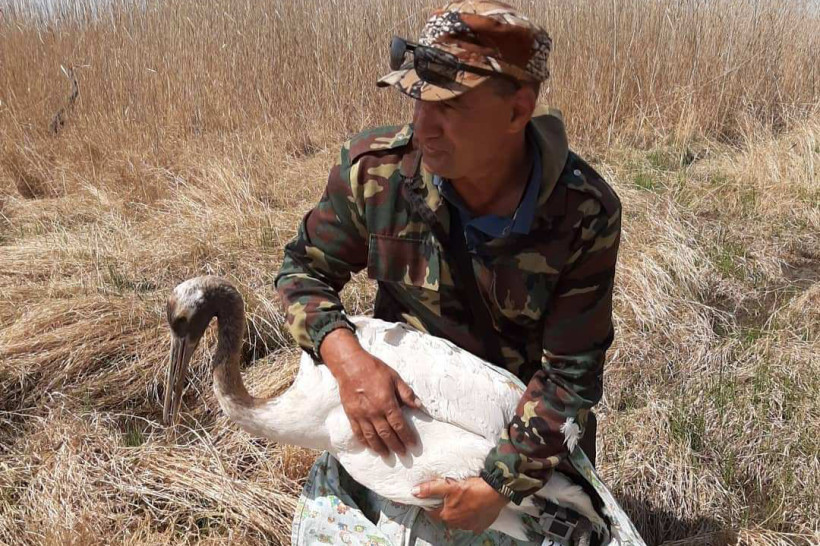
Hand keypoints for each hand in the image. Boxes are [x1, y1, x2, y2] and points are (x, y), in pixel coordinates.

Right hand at [320, 328, 419, 455]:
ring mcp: (361, 415)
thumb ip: (406, 393)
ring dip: (380, 448)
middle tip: (403, 455)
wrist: (350, 365)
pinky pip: (358, 432)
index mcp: (387, 403)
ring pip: (372, 437)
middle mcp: (374, 412)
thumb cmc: (374, 369)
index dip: (407, 437)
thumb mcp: (394, 377)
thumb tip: (419, 405)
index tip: (413, 446)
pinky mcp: (351, 414)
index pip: (399, 425)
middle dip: (396, 446)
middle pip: (387, 434)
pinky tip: (370, 447)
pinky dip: (365, 442)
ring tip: (387, 456)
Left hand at [412, 477, 509, 532]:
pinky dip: (470, 517)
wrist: (496, 492)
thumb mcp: (449, 485)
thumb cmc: (473, 488)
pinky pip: (471, 523)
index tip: (433, 498)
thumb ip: (431, 489)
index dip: (431, 505)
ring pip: (458, 520)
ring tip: (463, 500)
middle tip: (450, 496)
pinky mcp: (480, 526)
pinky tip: (473, 508)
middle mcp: (457, 524)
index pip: (432, 513)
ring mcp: (469, 526)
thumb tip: (415, 491)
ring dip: (458, 513)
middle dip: (445, 508)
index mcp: (447, 515)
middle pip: (445, 517)